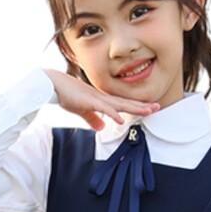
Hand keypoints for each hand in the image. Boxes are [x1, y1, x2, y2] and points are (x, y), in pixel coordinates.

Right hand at [44, 69, 159, 130]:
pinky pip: (104, 108)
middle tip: (157, 107)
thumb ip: (92, 119)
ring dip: (134, 108)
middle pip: (126, 103)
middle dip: (142, 106)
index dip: (136, 106)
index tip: (149, 108)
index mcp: (102, 100)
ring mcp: (97, 99)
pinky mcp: (89, 101)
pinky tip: (121, 119)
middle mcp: (103, 98)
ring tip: (147, 111)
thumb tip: (102, 127)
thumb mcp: (82, 110)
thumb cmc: (66, 94)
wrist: (53, 84)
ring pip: (120, 105)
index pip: (123, 104)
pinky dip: (113, 114)